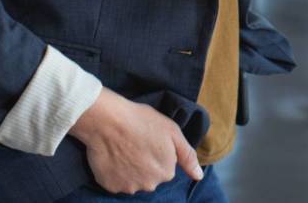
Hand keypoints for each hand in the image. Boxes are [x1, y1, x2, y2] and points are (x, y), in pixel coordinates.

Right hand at [69, 88, 203, 193]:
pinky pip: (115, 181)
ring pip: (133, 180)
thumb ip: (187, 157)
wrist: (108, 120)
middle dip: (145, 164)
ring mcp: (128, 187)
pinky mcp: (110, 186)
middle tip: (136, 144)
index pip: (166, 166)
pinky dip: (115, 172)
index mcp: (166, 172)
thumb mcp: (173, 132)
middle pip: (150, 176)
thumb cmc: (141, 121)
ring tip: (123, 149)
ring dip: (130, 169)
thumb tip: (199, 176)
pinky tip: (113, 156)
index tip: (149, 139)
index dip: (158, 152)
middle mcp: (149, 185)